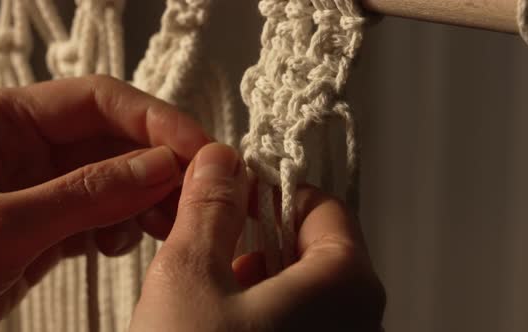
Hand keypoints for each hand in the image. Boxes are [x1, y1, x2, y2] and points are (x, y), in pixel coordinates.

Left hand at [0, 76, 209, 330]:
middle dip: (158, 166)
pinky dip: (122, 226)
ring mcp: (37, 188)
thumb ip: (88, 193)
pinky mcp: (44, 226)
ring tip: (168, 225)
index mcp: (1, 121)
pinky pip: (100, 214)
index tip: (200, 150)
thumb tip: (165, 166)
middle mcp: (24, 147)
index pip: (98, 101)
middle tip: (196, 195)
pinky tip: (123, 243)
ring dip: (146, 199)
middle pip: (113, 141)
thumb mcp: (0, 227)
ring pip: (113, 179)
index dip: (155, 122)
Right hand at [131, 143, 385, 331]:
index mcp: (348, 285)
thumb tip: (222, 161)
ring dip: (252, 279)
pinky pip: (293, 323)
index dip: (269, 192)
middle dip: (256, 238)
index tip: (227, 194)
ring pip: (300, 291)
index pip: (321, 206)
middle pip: (312, 250)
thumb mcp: (191, 275)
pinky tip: (216, 324)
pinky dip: (257, 314)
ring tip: (205, 293)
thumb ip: (211, 208)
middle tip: (207, 244)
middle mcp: (362, 320)